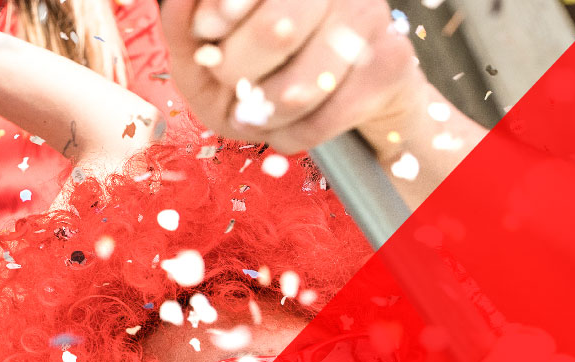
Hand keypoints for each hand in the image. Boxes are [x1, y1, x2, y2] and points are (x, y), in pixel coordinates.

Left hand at [163, 0, 422, 153]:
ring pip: (299, 87)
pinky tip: (289, 126)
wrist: (341, 106)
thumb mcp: (205, 56)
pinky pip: (323, 118)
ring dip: (263, 114)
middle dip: (237, 71)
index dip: (223, 10)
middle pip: (275, 30)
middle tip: (232, 81)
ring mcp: (369, 17)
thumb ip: (185, 28)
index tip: (209, 30)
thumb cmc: (259, 75)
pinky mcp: (392, 62)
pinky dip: (292, 136)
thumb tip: (182, 0)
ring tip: (258, 111)